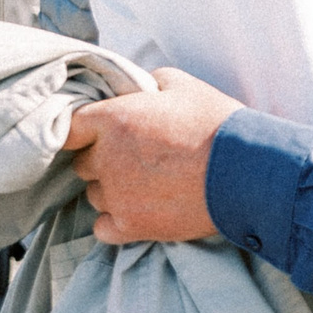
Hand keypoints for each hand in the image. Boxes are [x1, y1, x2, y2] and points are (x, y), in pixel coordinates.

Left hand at [63, 68, 243, 244]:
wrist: (246, 172)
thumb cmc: (216, 124)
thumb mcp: (181, 84)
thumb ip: (146, 84)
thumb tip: (138, 90)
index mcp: (111, 120)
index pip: (67, 128)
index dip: (82, 131)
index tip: (97, 133)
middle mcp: (106, 159)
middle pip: (82, 164)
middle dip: (102, 159)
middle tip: (135, 157)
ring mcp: (117, 197)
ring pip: (95, 195)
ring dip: (112, 190)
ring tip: (146, 185)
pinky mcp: (132, 227)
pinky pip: (103, 228)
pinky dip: (116, 222)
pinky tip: (140, 210)